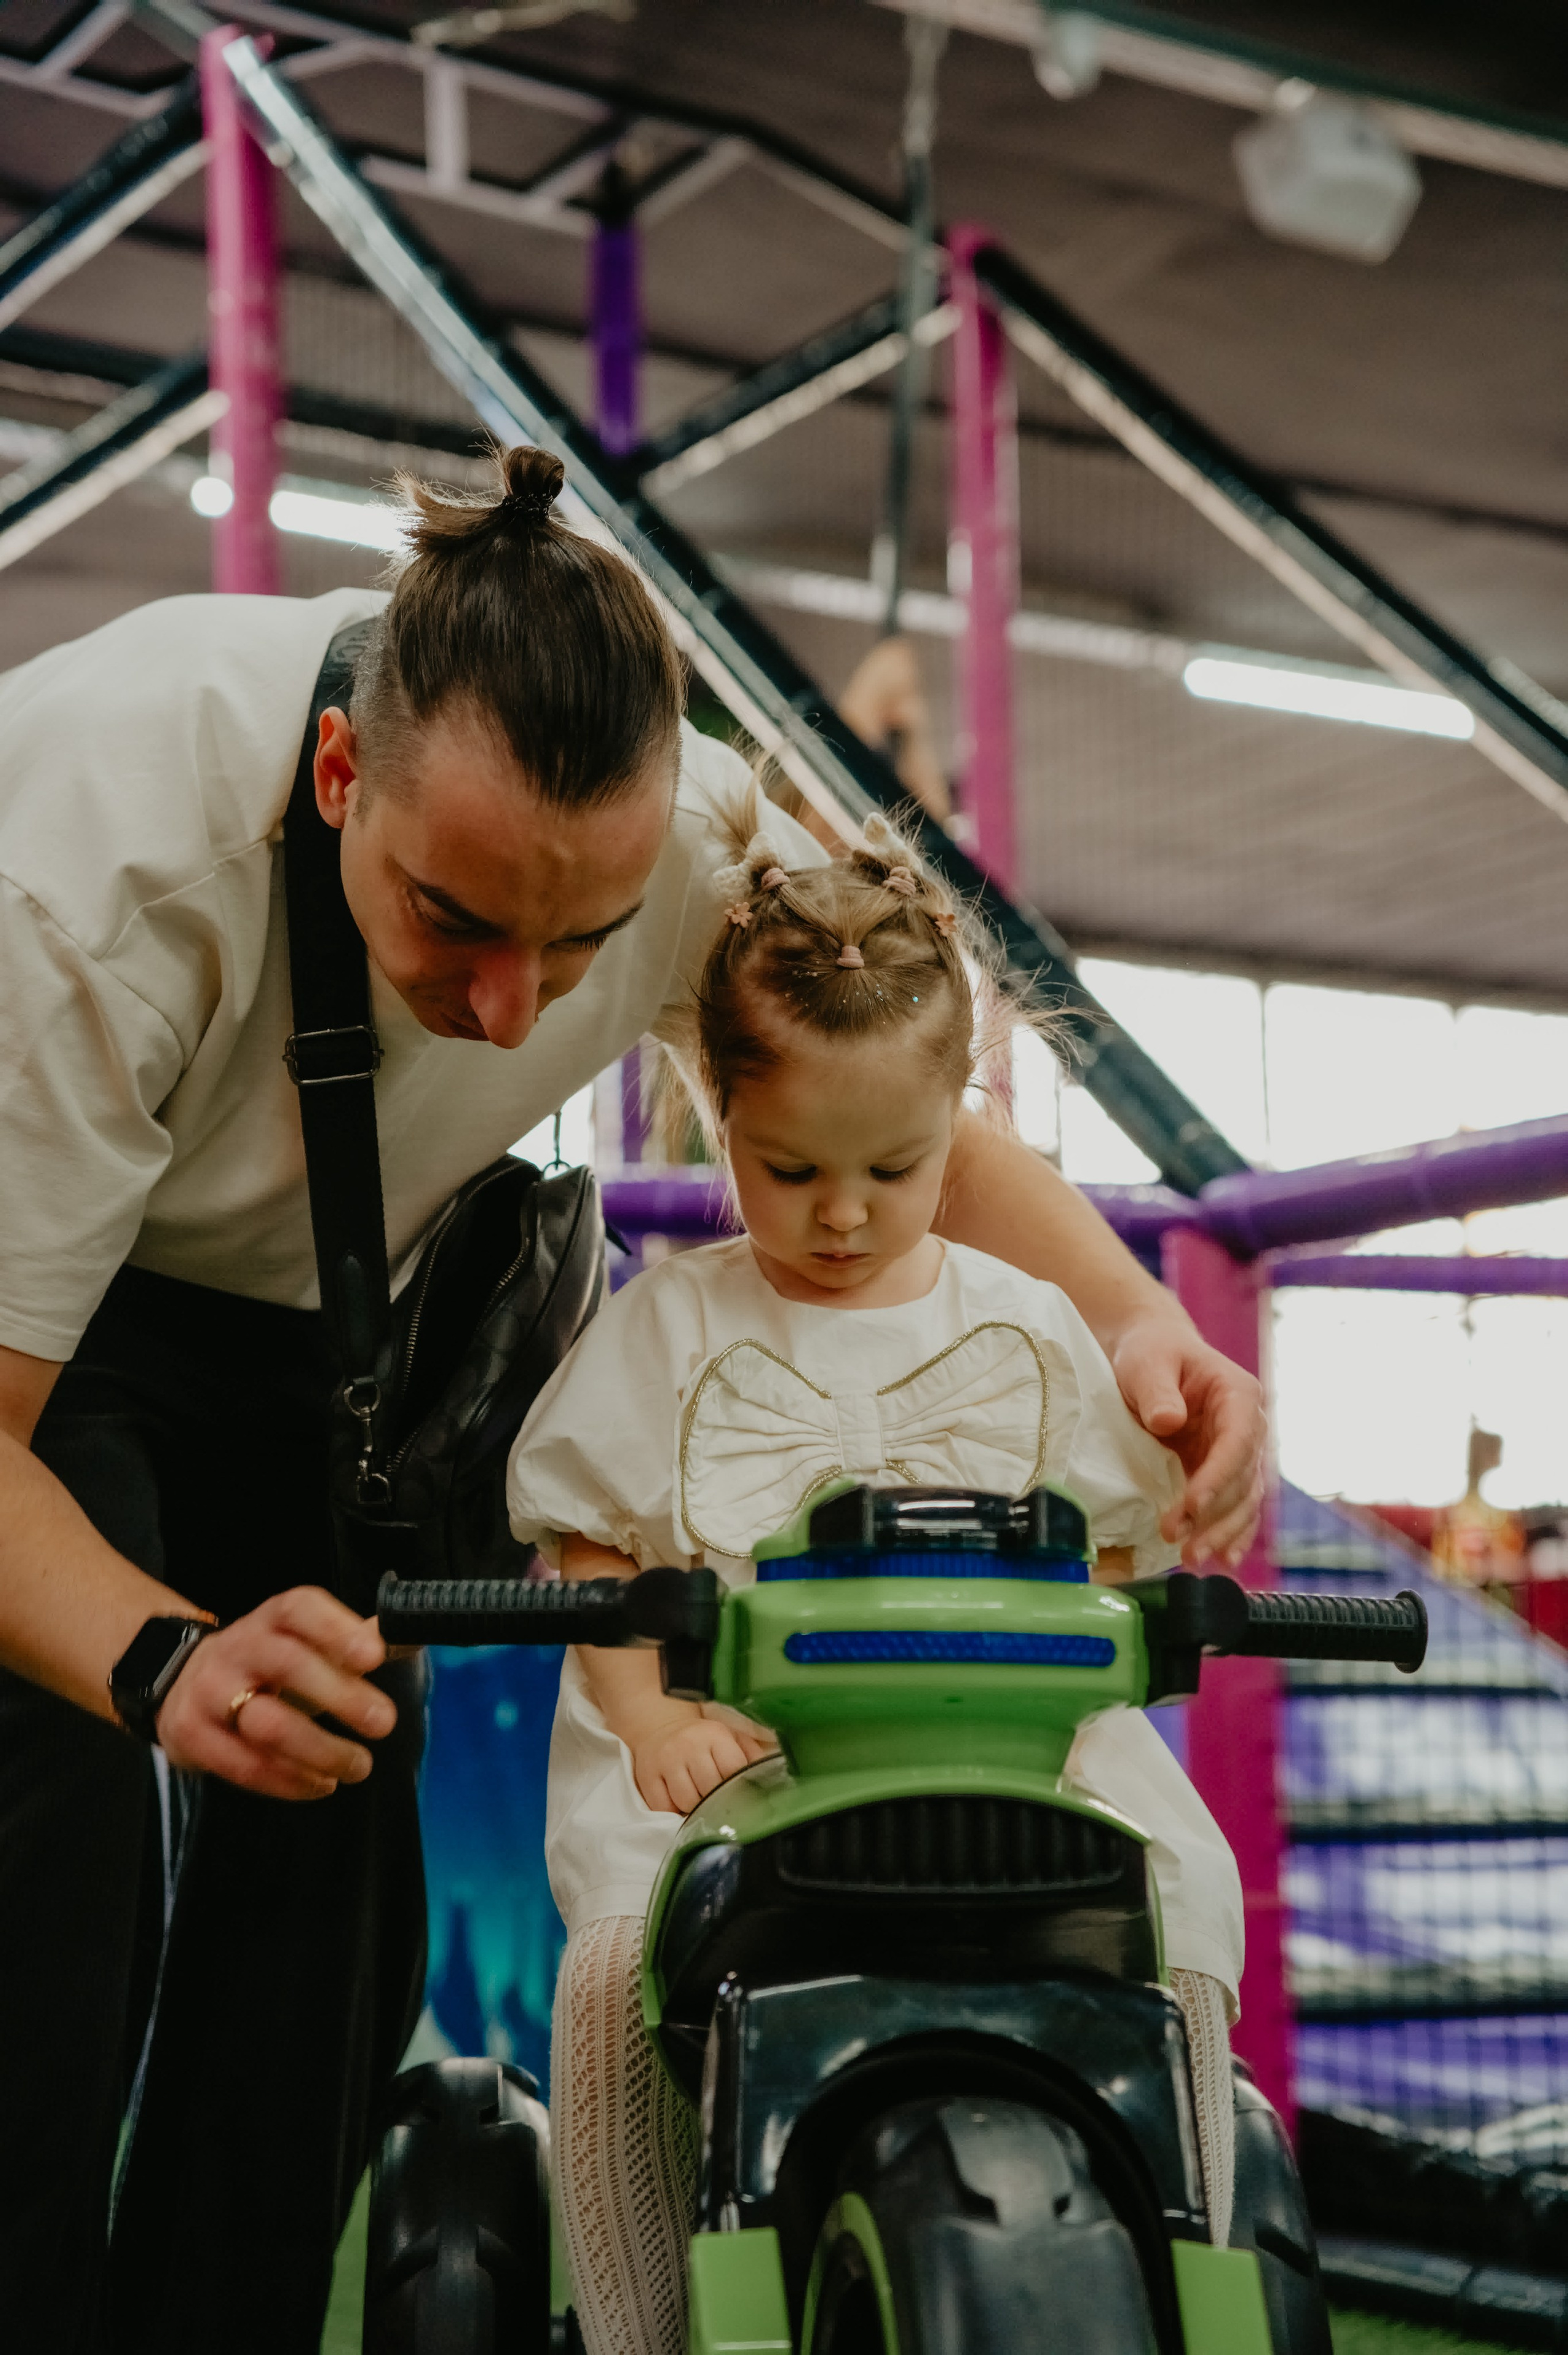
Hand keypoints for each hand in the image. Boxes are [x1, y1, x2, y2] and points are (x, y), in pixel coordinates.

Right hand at [155, 1588, 395, 1799]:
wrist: (179, 1682)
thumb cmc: (267, 1665)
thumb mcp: (305, 1643)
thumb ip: (358, 1640)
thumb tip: (416, 1633)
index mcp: (271, 1618)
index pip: (299, 1608)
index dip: (337, 1628)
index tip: (375, 1655)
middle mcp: (238, 1647)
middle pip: (288, 1664)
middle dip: (341, 1695)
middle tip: (384, 1722)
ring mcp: (209, 1690)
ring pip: (266, 1723)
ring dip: (320, 1750)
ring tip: (360, 1766)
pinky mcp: (191, 1735)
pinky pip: (243, 1765)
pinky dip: (288, 1781)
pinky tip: (321, 1785)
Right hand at [631, 1706, 776, 1814]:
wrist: (659, 1728)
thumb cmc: (701, 1738)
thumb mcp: (729, 1737)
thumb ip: (751, 1754)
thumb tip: (774, 1774)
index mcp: (714, 1735)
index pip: (733, 1770)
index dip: (738, 1787)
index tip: (740, 1795)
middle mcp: (689, 1746)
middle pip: (710, 1790)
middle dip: (717, 1801)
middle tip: (719, 1802)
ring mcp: (666, 1762)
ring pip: (687, 1802)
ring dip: (696, 1809)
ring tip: (699, 1803)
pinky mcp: (647, 1777)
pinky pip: (664, 1807)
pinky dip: (674, 1812)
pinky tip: (680, 1805)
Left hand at [1111, 1321, 1266, 1568]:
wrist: (1152, 1353)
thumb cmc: (1151, 1352)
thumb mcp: (1147, 1363)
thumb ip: (1158, 1392)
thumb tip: (1169, 1422)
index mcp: (1238, 1395)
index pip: (1238, 1441)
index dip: (1218, 1476)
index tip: (1192, 1504)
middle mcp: (1248, 1427)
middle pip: (1243, 1479)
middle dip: (1216, 1516)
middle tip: (1185, 1545)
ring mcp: (1238, 1453)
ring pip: (1243, 1501)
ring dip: (1221, 1533)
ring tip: (1193, 1558)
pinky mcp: (1221, 1471)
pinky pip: (1234, 1507)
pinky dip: (1229, 1533)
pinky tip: (1221, 1560)